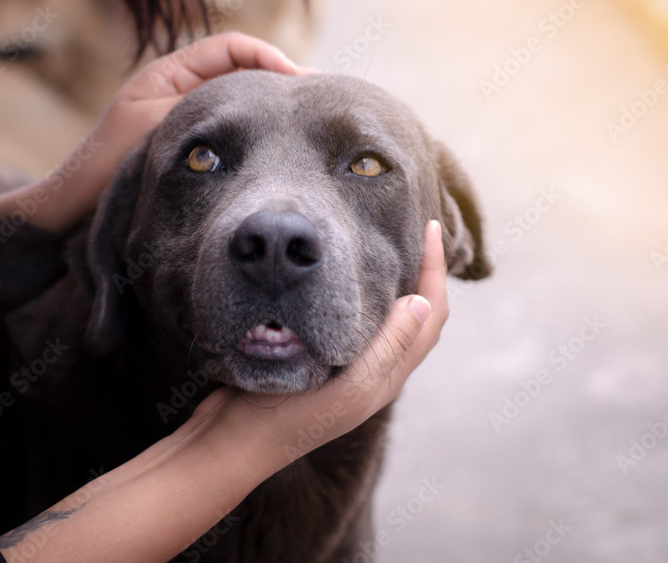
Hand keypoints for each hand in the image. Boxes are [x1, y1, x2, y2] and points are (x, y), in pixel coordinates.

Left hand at [0, 32, 298, 232]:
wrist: (74, 211)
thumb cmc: (106, 167)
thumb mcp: (156, 128)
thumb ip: (200, 109)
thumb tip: (255, 101)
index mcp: (170, 73)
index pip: (234, 47)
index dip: (270, 58)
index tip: (300, 84)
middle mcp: (181, 90)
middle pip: (243, 72)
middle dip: (281, 84)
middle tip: (318, 104)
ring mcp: (187, 120)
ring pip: (242, 105)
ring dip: (272, 112)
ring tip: (307, 127)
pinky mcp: (192, 151)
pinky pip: (233, 135)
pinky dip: (257, 137)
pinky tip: (277, 155)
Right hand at [186, 220, 449, 472]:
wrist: (232, 441)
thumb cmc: (288, 417)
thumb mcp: (347, 385)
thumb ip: (386, 346)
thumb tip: (422, 301)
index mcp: (387, 378)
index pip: (431, 315)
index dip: (436, 271)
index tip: (429, 226)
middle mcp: (373, 372)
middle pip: (415, 315)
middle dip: (423, 272)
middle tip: (415, 230)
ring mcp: (345, 367)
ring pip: (384, 317)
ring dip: (393, 282)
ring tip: (386, 245)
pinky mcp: (315, 358)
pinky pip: (351, 319)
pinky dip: (358, 293)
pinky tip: (339, 276)